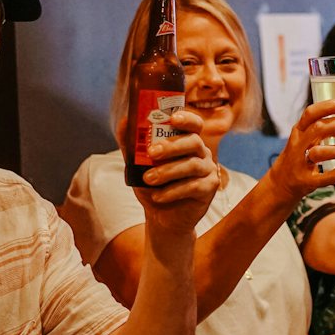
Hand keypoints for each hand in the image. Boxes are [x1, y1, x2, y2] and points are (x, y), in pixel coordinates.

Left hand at [133, 109, 218, 234]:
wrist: (161, 216)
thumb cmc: (152, 185)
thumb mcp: (138, 165)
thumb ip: (131, 144)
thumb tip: (125, 122)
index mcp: (187, 141)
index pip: (193, 124)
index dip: (186, 118)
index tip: (172, 118)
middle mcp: (201, 152)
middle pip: (193, 141)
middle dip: (172, 145)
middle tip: (151, 152)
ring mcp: (207, 170)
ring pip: (192, 165)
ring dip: (168, 171)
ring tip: (148, 179)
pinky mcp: (209, 189)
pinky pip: (194, 186)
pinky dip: (173, 191)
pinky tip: (158, 196)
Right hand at [270, 98, 334, 200]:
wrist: (278, 186)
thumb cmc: (297, 159)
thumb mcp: (303, 140)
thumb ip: (320, 131)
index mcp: (298, 132)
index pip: (311, 113)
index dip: (328, 106)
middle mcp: (297, 145)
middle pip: (318, 129)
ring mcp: (299, 164)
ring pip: (320, 152)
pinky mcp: (304, 182)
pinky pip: (320, 178)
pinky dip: (334, 174)